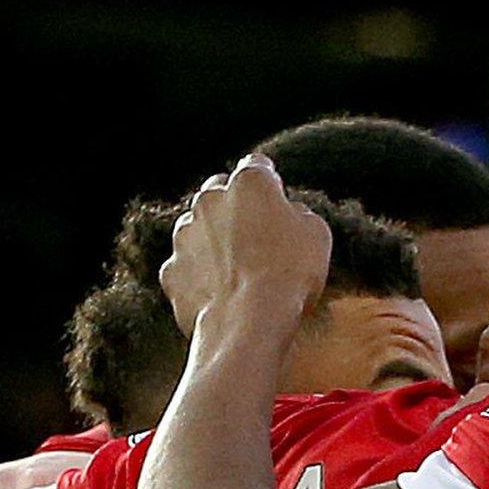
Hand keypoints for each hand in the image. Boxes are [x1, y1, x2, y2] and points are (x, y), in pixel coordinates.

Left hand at [159, 154, 331, 334]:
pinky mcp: (171, 270)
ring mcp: (184, 235)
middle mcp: (210, 200)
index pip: (258, 166)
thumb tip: (290, 215)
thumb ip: (299, 214)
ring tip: (240, 269)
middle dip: (235, 207)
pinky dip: (199, 275)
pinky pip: (185, 266)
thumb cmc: (290, 273)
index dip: (271, 183)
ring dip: (214, 240)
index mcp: (249, 184)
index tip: (277, 197)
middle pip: (220, 192)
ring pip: (197, 228)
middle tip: (259, 235)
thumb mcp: (317, 234)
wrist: (250, 321)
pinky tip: (222, 291)